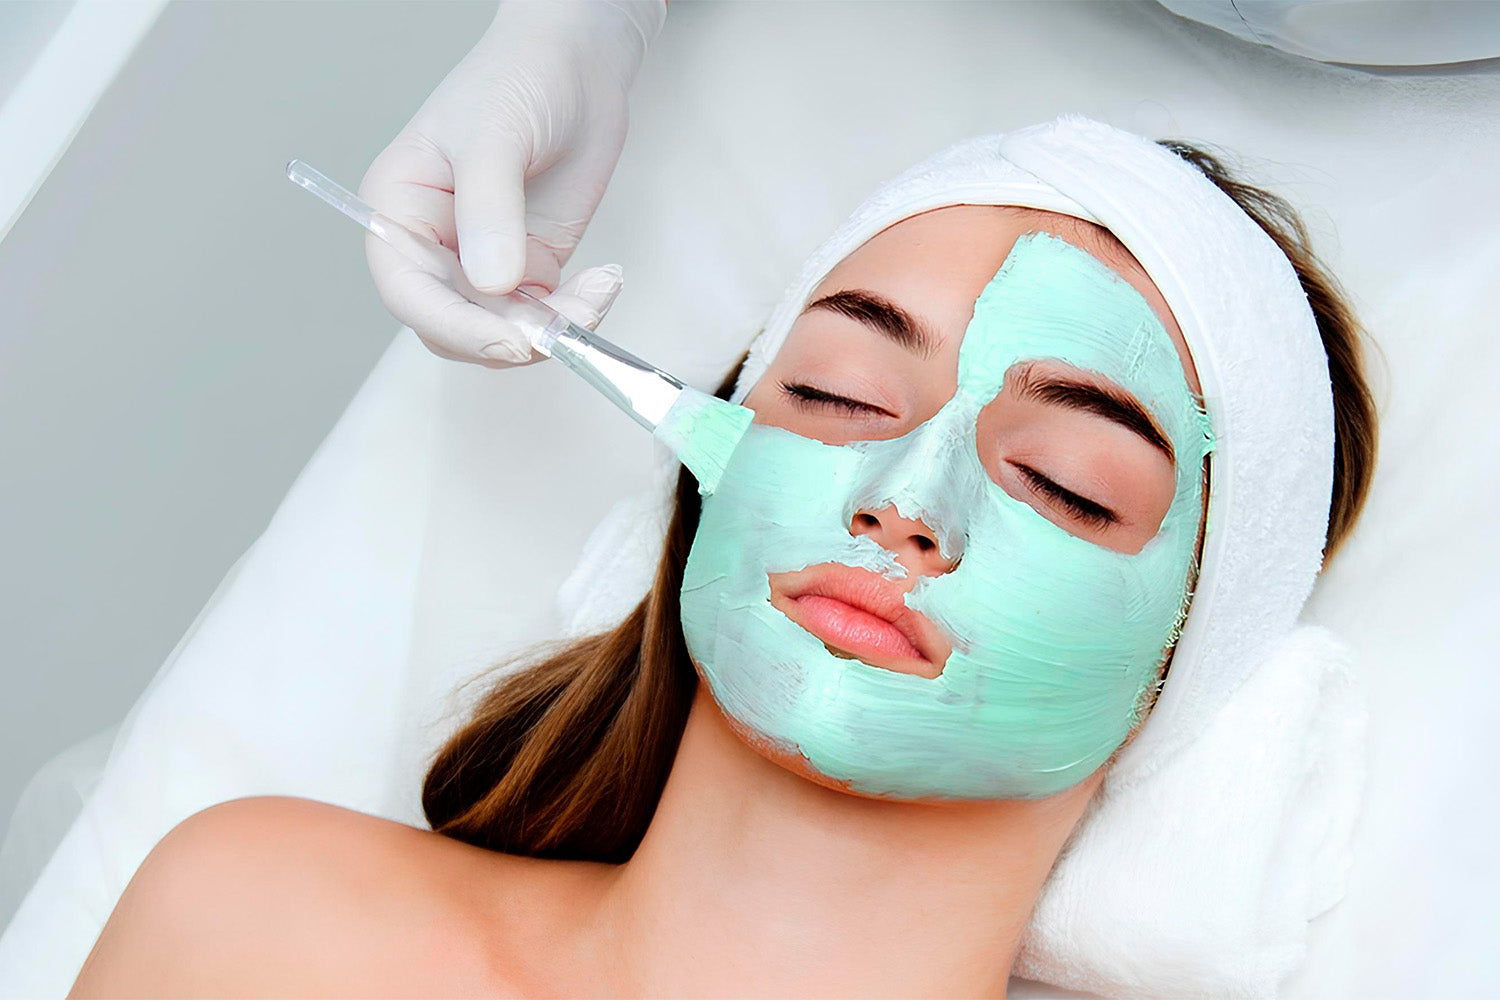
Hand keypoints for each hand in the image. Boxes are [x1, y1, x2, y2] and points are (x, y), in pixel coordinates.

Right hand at [360, 1, 666, 365]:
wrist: (580, 64)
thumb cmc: (519, 78)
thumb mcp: (495, 137)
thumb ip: (490, 211)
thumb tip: (492, 283)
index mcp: (398, 210)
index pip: (408, 292)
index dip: (454, 327)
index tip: (508, 342)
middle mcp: (433, 245)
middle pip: (451, 327)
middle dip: (506, 339)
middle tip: (561, 330)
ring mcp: (482, 262)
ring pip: (501, 333)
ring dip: (549, 332)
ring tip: (597, 294)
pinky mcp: (529, 269)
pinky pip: (542, 318)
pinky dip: (574, 317)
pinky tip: (603, 284)